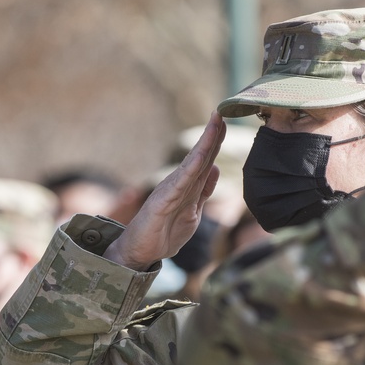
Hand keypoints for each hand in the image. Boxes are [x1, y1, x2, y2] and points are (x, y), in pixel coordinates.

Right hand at [103, 113, 223, 269]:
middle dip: (212, 134)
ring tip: (215, 123)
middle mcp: (178, 184)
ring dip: (205, 143)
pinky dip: (191, 168)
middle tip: (223, 112)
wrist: (139, 252)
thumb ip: (203, 191)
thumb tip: (215, 169)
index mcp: (187, 187)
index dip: (216, 142)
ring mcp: (170, 191)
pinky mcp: (161, 202)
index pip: (205, 161)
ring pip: (192, 163)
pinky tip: (202, 156)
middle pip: (200, 156)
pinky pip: (180, 183)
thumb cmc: (164, 233)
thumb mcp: (193, 212)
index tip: (226, 121)